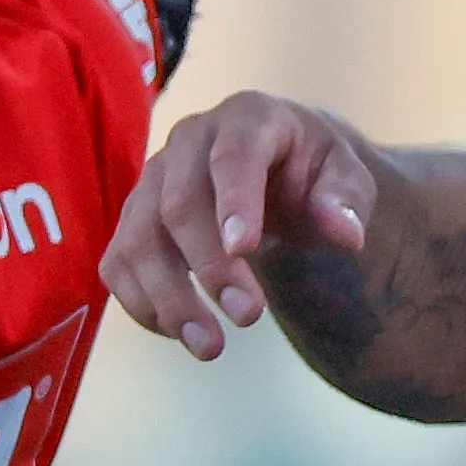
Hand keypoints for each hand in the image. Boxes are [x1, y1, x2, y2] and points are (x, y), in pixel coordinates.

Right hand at [102, 95, 376, 361]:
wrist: (281, 171)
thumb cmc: (315, 173)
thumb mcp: (346, 178)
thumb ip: (346, 201)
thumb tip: (345, 234)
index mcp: (247, 118)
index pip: (233, 155)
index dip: (235, 202)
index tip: (245, 250)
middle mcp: (189, 141)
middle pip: (179, 203)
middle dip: (210, 265)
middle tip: (250, 317)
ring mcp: (153, 179)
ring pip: (138, 239)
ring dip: (168, 298)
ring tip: (210, 347)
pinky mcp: (134, 220)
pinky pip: (119, 265)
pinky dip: (143, 304)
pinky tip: (182, 334)